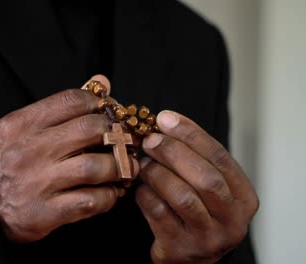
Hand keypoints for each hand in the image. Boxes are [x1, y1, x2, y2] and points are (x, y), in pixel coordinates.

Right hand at [0, 75, 138, 242]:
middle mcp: (30, 150)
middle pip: (90, 130)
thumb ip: (61, 106)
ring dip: (118, 167)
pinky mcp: (46, 212)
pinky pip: (90, 201)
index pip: (72, 100)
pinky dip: (108, 196)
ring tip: (124, 168)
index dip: (100, 104)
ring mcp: (39, 182)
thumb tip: (101, 83)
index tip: (109, 114)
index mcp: (22, 124)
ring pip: (94, 166)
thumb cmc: (6, 162)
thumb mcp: (22, 128)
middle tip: (123, 140)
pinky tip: (110, 193)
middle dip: (115, 133)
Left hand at [136, 110, 258, 262]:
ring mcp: (208, 237)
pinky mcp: (181, 248)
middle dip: (174, 153)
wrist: (189, 257)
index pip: (220, 157)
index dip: (191, 134)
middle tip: (150, 140)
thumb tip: (166, 121)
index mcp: (244, 197)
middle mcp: (232, 220)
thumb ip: (196, 158)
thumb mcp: (208, 187)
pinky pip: (159, 214)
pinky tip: (140, 186)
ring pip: (182, 196)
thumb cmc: (198, 213)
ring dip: (157, 173)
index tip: (166, 118)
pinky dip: (146, 194)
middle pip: (205, 178)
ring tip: (143, 164)